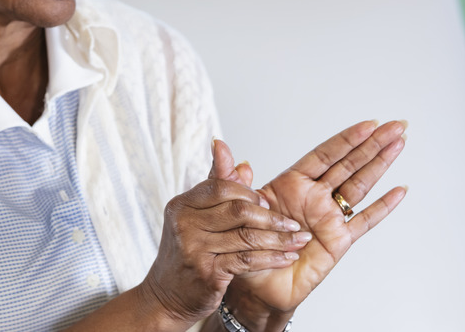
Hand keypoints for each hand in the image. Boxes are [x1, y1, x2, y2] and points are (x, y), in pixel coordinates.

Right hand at [139, 147, 316, 328]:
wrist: (166, 297)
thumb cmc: (186, 256)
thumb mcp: (196, 220)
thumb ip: (220, 191)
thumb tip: (245, 165)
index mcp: (182, 205)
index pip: (221, 186)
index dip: (248, 192)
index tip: (267, 203)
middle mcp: (184, 224)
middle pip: (237, 210)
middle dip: (270, 216)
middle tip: (291, 223)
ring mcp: (194, 249)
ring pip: (247, 236)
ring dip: (279, 239)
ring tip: (298, 240)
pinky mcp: (207, 273)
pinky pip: (248, 260)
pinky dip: (272, 258)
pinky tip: (287, 258)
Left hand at [216, 120, 406, 327]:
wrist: (252, 285)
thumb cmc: (244, 244)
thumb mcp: (233, 205)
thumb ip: (230, 177)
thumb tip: (219, 145)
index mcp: (292, 183)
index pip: (324, 154)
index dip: (346, 139)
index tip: (367, 123)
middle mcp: (314, 197)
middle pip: (349, 164)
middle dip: (373, 144)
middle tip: (396, 125)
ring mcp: (328, 217)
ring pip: (360, 185)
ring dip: (380, 164)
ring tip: (400, 142)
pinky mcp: (337, 241)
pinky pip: (364, 221)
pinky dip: (382, 207)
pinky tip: (399, 190)